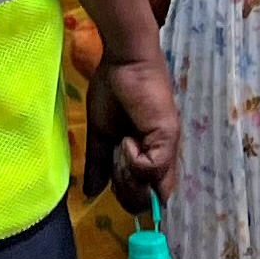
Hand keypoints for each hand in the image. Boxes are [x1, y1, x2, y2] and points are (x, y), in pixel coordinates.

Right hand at [88, 49, 179, 206]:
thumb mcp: (101, 133)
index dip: (130, 195)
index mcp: (150, 154)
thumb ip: (98, 162)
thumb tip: (90, 191)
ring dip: (131, 180)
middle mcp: (164, 154)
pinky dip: (134, 162)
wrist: (123, 59)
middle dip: (129, 194)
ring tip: (118, 152)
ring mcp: (169, 147)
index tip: (111, 179)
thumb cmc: (112, 88)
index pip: (149, 194)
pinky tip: (125, 140)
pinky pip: (152, 168)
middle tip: (114, 169)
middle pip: (155, 199)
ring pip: (156, 190)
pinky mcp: (167, 137)